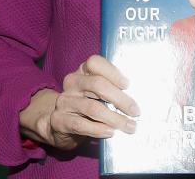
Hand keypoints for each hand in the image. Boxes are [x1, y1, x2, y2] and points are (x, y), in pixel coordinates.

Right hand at [19, 54, 139, 149]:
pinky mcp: (59, 120)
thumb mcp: (96, 93)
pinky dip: (98, 129)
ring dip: (114, 118)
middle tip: (136, 111)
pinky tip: (111, 132)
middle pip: (97, 85)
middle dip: (120, 99)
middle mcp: (72, 82)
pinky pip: (81, 124)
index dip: (113, 72)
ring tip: (129, 126)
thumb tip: (135, 99)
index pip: (94, 62)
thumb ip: (111, 90)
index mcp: (83, 71)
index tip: (128, 85)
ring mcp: (64, 101)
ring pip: (92, 107)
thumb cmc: (86, 105)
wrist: (59, 124)